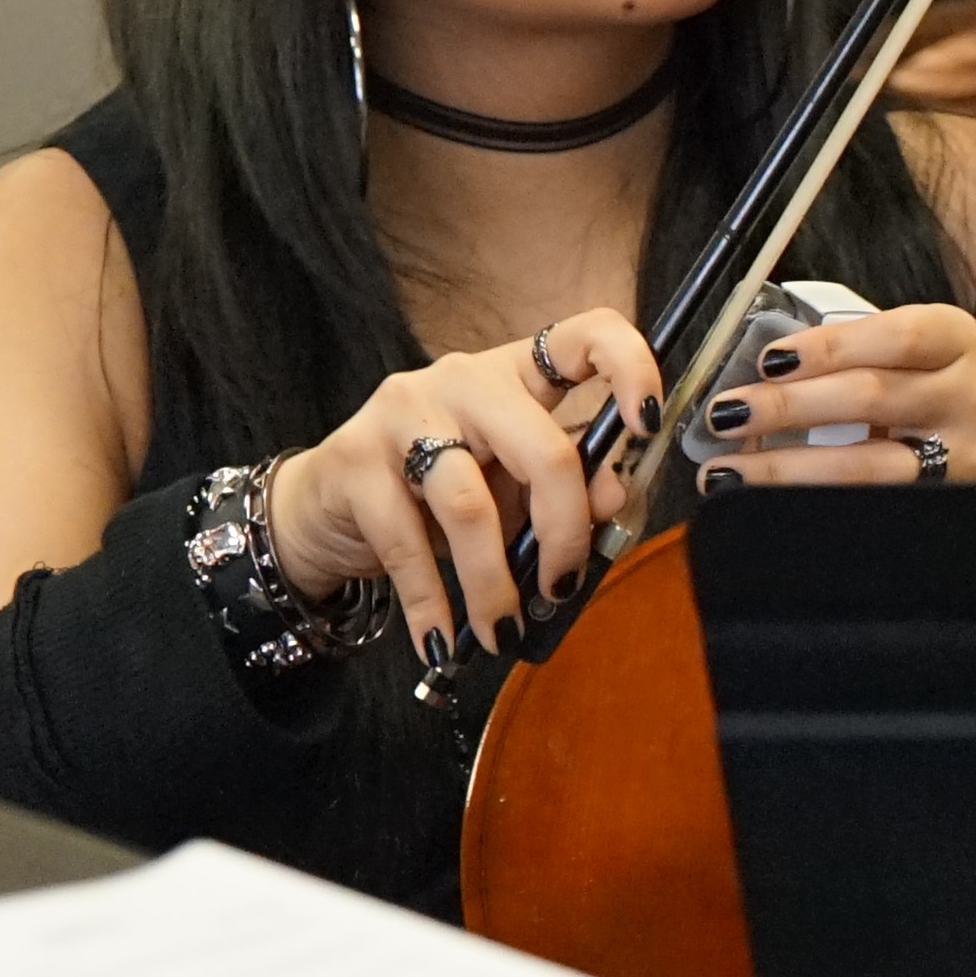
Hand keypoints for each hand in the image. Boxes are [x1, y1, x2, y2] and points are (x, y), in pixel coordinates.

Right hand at [265, 312, 664, 658]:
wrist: (325, 507)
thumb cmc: (438, 494)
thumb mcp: (513, 489)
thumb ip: (568, 490)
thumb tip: (613, 501)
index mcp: (518, 373)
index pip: (587, 337)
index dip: (632, 370)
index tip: (650, 425)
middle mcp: (463, 380)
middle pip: (541, 452)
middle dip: (564, 533)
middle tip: (563, 586)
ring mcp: (401, 415)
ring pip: (470, 509)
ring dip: (494, 584)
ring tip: (504, 631)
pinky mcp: (352, 462)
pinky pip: (405, 546)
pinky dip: (432, 603)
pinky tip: (443, 639)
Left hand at [688, 301, 975, 495]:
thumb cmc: (944, 387)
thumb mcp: (922, 350)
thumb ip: (858, 351)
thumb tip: (760, 370)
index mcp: (957, 341)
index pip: (896, 336)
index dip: (828, 347)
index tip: (768, 360)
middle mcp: (969, 396)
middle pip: (873, 396)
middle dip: (790, 406)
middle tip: (727, 414)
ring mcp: (963, 456)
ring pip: (869, 464)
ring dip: (788, 467)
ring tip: (727, 470)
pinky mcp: (946, 503)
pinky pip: (871, 504)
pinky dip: (813, 503)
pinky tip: (770, 503)